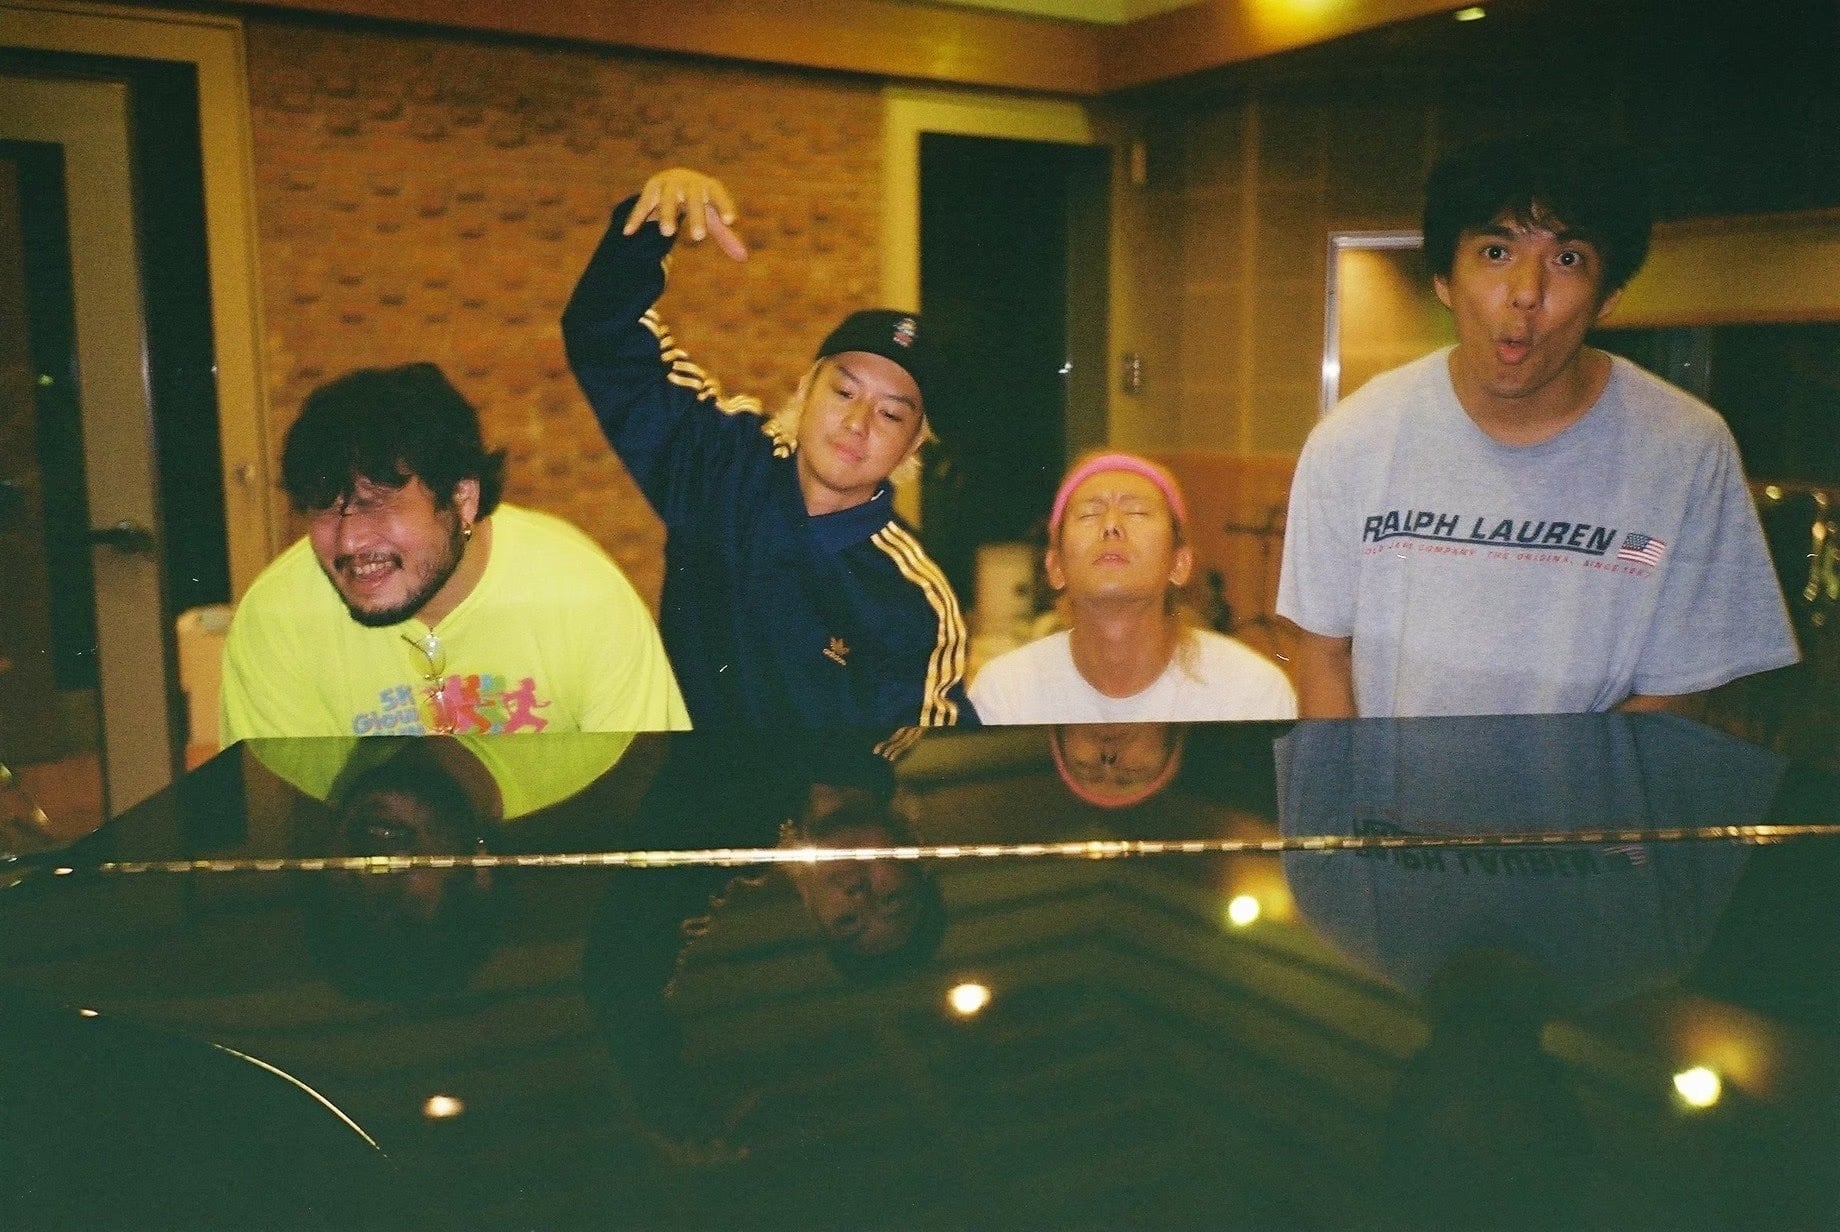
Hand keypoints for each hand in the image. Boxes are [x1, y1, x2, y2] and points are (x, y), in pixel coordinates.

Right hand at [622, 167, 747, 261]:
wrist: (676, 178)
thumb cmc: (700, 201)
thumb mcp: (713, 215)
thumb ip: (726, 235)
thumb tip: (743, 257)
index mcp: (707, 187)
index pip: (718, 194)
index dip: (724, 205)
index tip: (730, 220)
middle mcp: (688, 183)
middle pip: (693, 198)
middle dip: (696, 216)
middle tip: (699, 238)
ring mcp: (668, 184)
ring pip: (667, 199)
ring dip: (666, 214)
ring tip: (668, 234)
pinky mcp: (651, 189)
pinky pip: (643, 204)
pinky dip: (636, 218)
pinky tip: (628, 233)